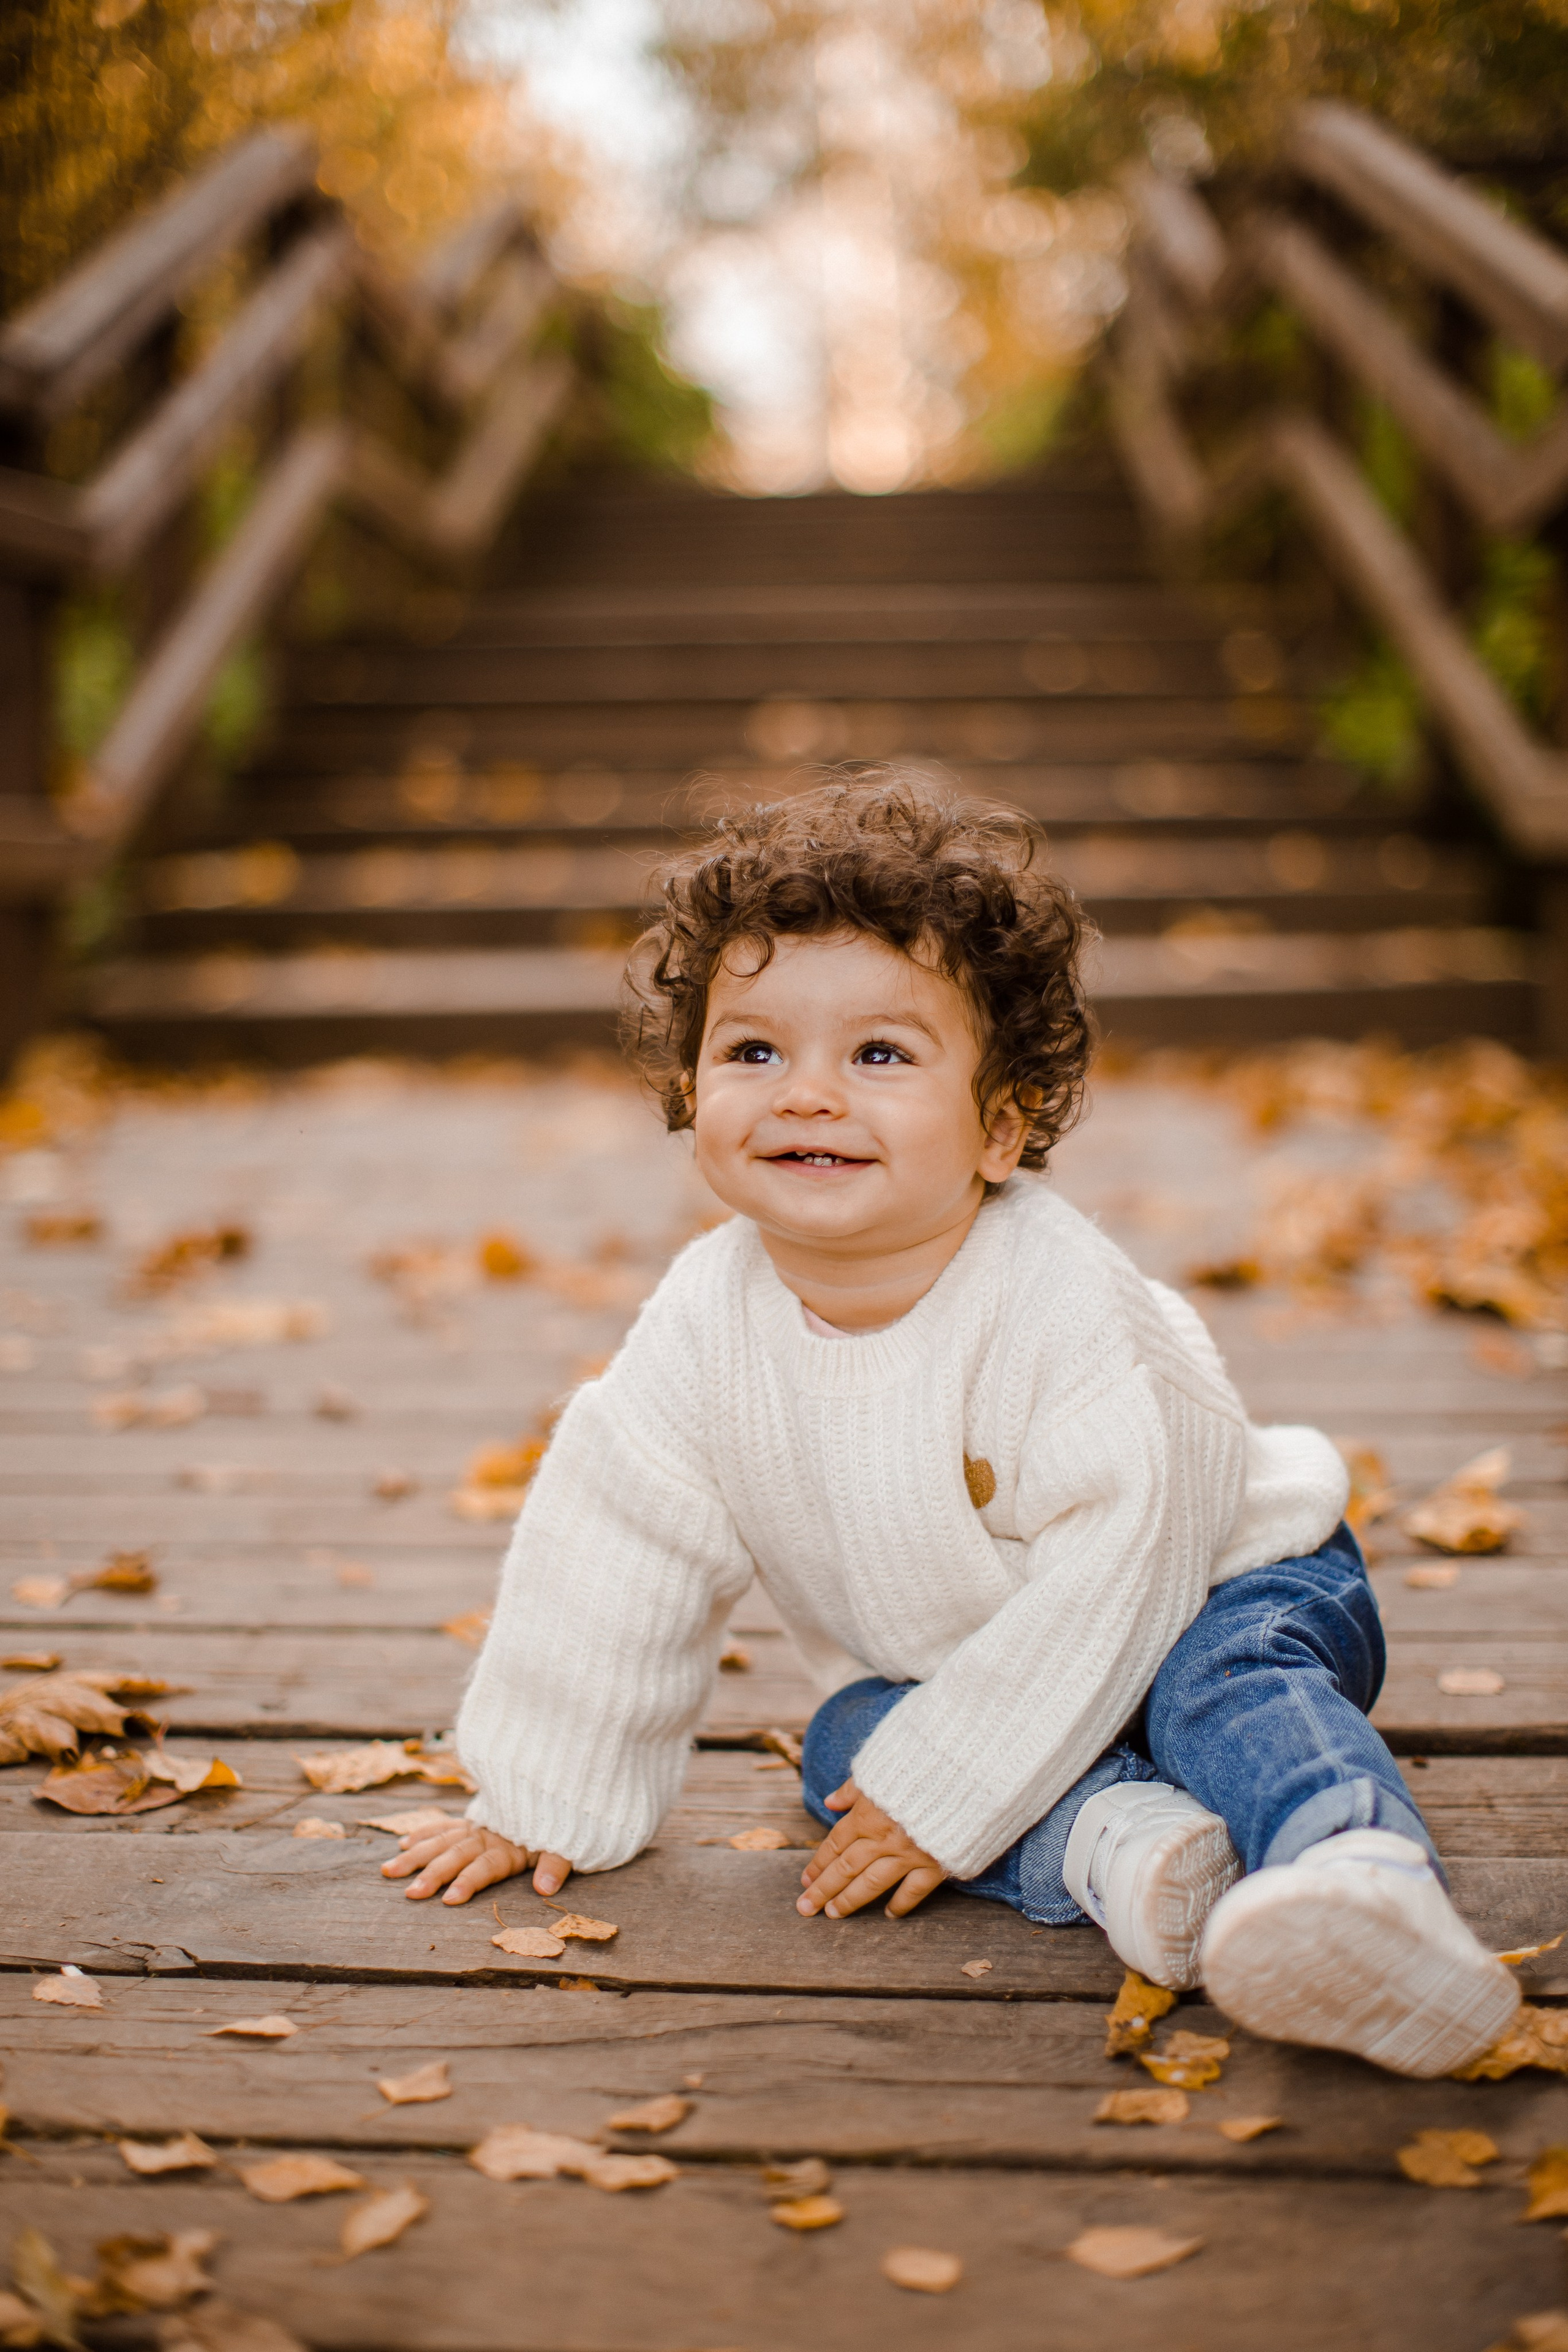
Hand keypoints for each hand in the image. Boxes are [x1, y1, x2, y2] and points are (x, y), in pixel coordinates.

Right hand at [381, 1819, 572, 1904]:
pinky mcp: (473, 1820)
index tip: (448, 1899)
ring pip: (442, 1840)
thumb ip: (556, 1864)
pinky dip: (425, 1832)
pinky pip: (445, 1825)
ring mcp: (477, 1827)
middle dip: (432, 1874)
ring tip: (389, 1870)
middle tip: (409, 1893)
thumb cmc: (562, 1826)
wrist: (558, 1789)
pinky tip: (404, 1842)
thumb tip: (545, 1888)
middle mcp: (488, 1835)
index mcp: (509, 1846)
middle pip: (456, 1856)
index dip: (468, 1882)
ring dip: (415, 1855)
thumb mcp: (567, 1844)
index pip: (485, 1867)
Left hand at [796, 1779, 946, 1919]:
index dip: (818, 1864)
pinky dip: (901, 1904)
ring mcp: (908, 1854)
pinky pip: (913, 1890)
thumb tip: (830, 1801)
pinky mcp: (935, 1863)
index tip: (805, 1880)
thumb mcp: (878, 1770)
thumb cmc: (917, 1766)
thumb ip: (853, 1789)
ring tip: (833, 1914)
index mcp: (867, 1814)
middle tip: (806, 1908)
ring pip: (871, 1883)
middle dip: (823, 1890)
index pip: (835, 1844)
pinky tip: (889, 1915)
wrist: (963, 1774)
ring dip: (849, 1901)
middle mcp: (883, 1838)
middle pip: (846, 1868)